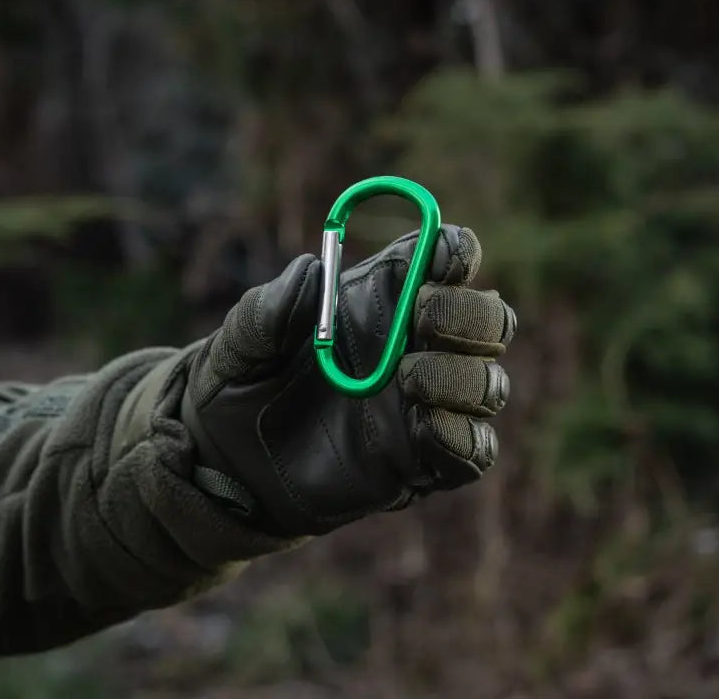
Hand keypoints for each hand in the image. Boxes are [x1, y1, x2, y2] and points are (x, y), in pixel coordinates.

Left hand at [181, 225, 515, 536]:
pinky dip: (463, 435)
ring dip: (462, 376)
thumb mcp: (238, 343)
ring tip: (407, 379)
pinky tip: (423, 427)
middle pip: (487, 319)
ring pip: (490, 384)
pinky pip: (475, 448)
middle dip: (467, 316)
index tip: (443, 258)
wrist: (228, 465)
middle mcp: (414, 347)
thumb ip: (268, 308)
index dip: (457, 251)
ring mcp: (424, 405)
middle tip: (421, 321)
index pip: (446, 259)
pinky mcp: (422, 460)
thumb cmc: (240, 385)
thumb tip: (311, 269)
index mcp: (379, 299)